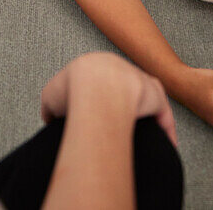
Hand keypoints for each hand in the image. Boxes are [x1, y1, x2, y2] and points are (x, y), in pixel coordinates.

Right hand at [41, 53, 176, 146]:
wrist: (95, 91)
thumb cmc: (72, 93)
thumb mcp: (50, 96)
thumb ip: (52, 106)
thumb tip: (52, 119)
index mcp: (97, 65)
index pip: (99, 82)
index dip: (95, 101)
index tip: (93, 118)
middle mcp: (121, 69)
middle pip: (124, 90)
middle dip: (120, 109)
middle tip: (114, 131)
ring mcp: (140, 80)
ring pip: (145, 100)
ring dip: (143, 118)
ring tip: (137, 141)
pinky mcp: (155, 95)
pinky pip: (162, 115)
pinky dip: (162, 131)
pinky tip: (158, 147)